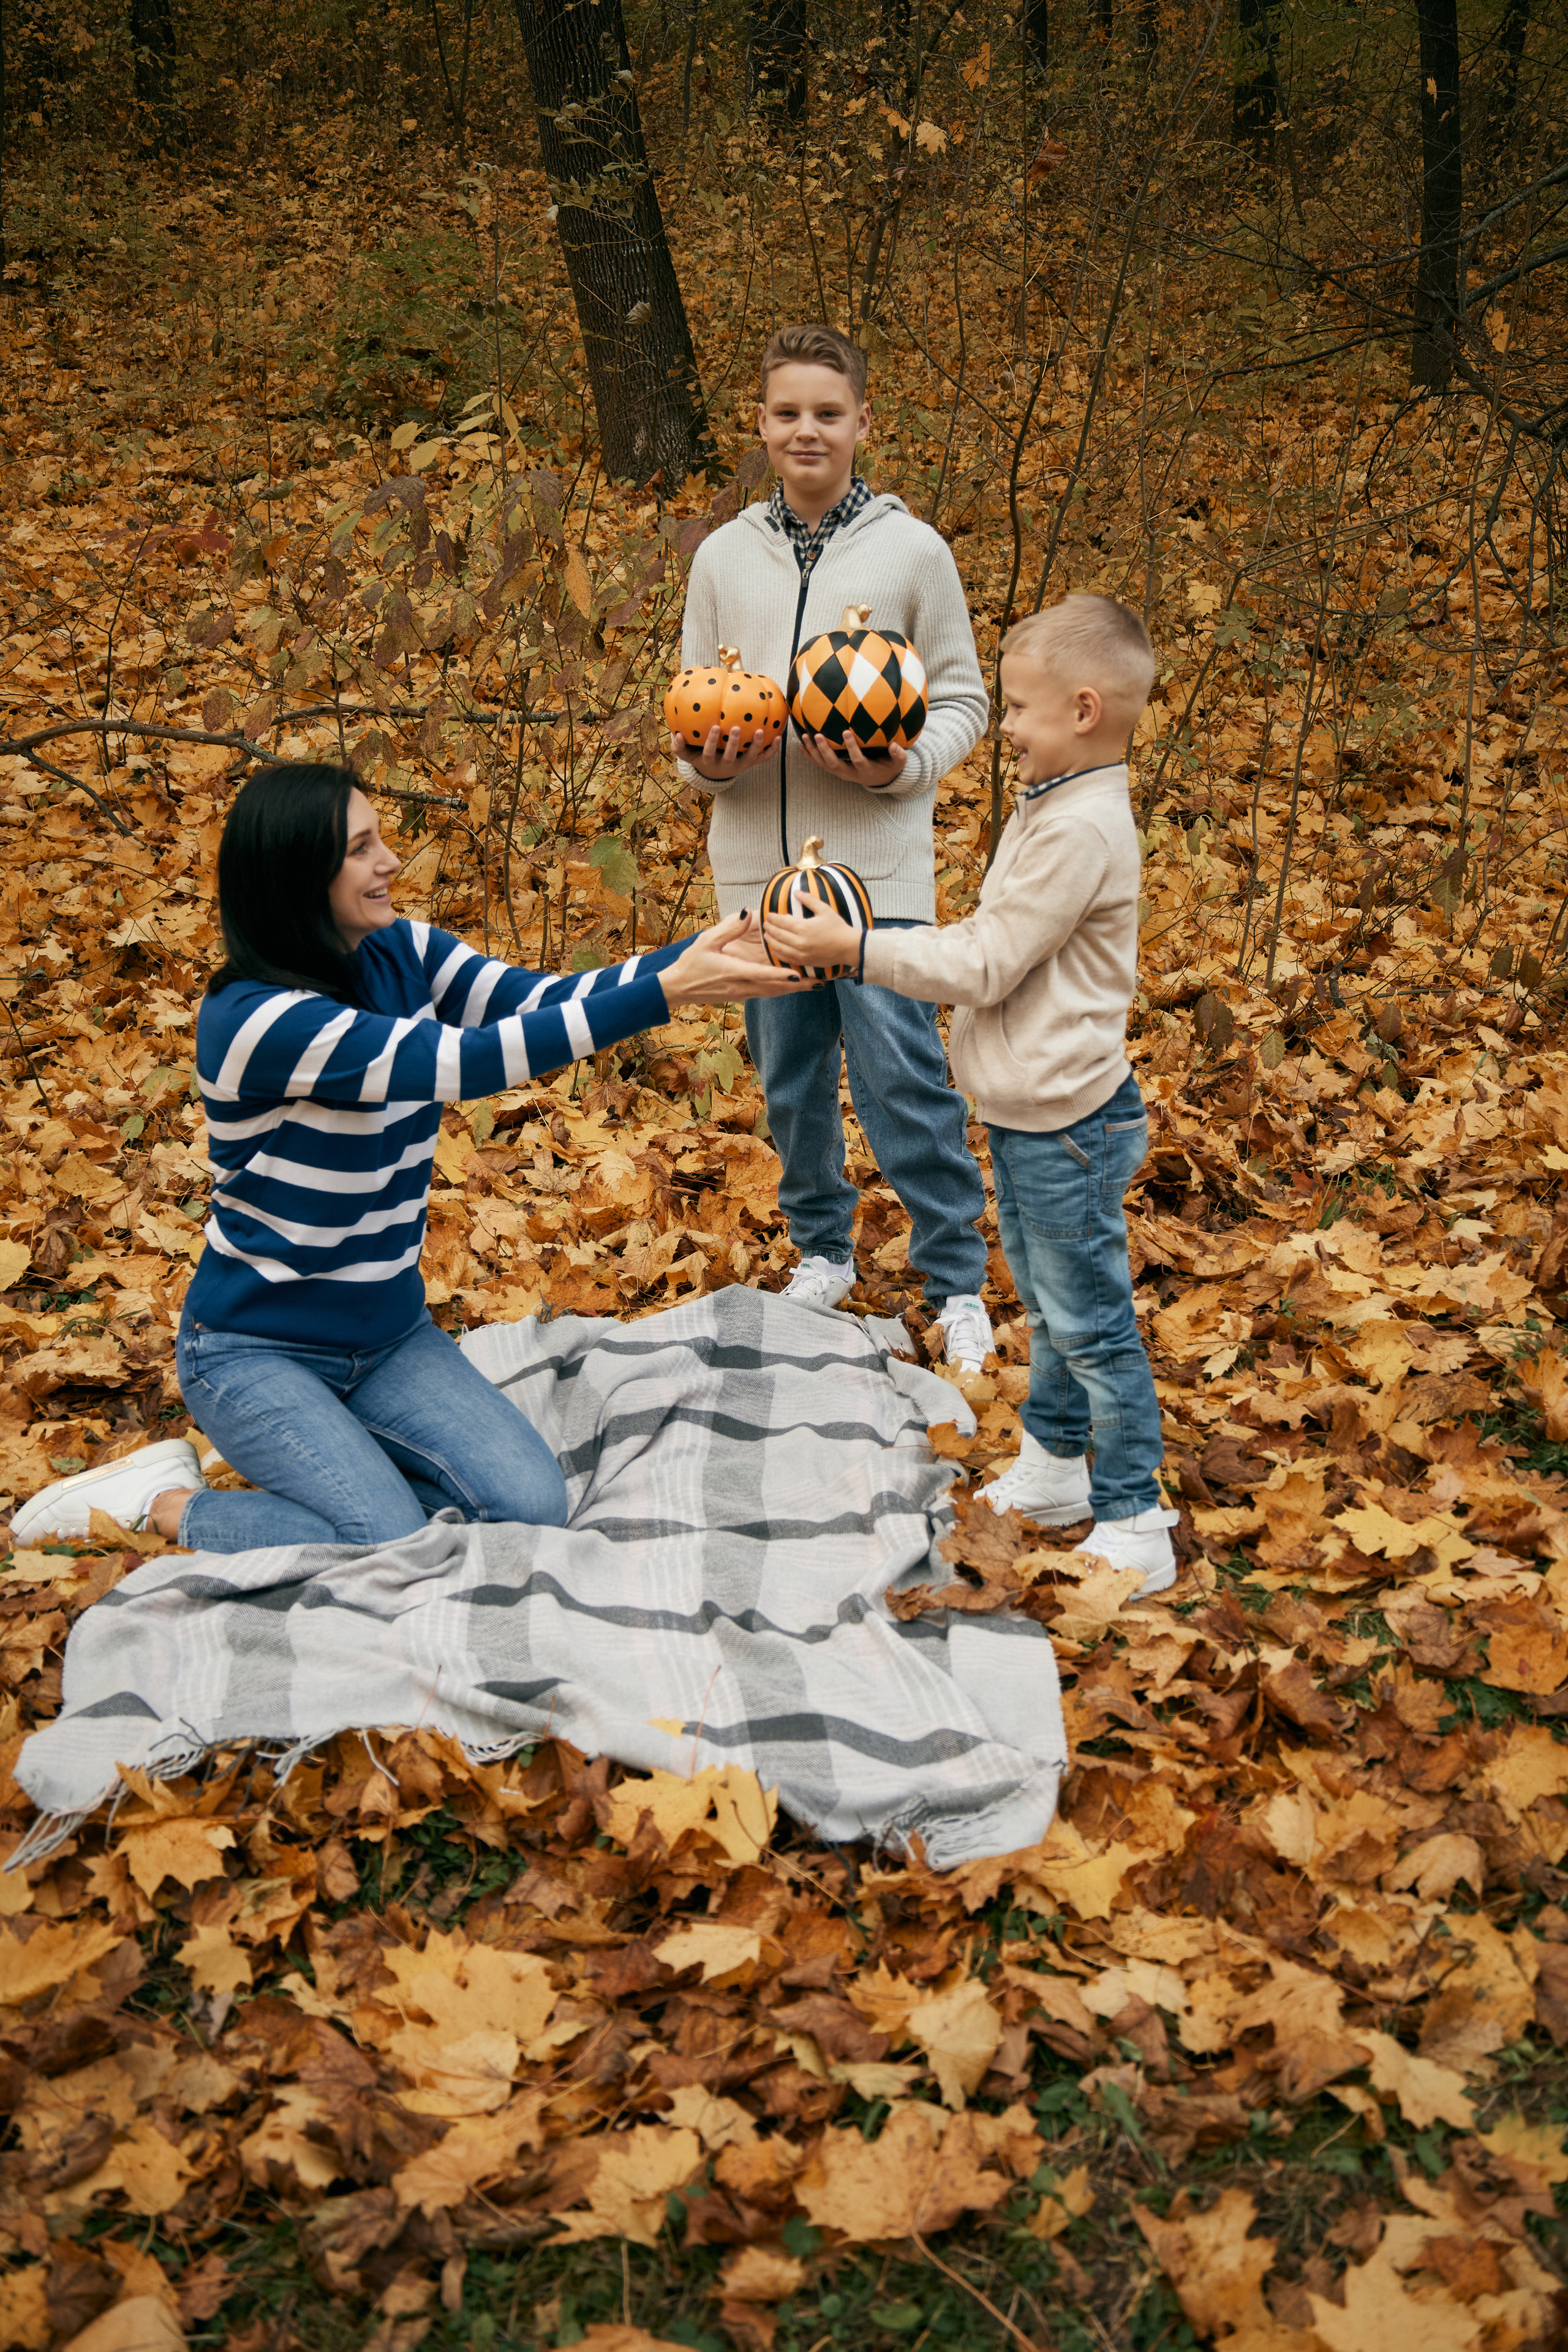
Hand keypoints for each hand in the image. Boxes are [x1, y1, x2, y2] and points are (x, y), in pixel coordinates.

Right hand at [659, 910, 816, 1006]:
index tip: (800, 975)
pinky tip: (792, 984)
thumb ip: (729, 928)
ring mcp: (742, 993)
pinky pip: (766, 992)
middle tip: (819, 981)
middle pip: (775, 988)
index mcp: (733, 972)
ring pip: (773, 992)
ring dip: (793, 989)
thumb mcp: (706, 941)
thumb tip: (749, 913)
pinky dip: (781, 988)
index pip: (762, 975)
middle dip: (798, 986)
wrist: (678, 987)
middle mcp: (741, 987)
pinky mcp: (741, 995)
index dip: (782, 975)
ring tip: (813, 984)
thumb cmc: (691, 963)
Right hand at [671, 724, 781, 784]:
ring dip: (756, 745)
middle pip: (730, 756)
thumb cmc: (701, 758)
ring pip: (750, 758)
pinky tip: (779, 736)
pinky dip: (772, 750)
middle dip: (733, 743)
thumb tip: (677, 735)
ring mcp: (741, 765)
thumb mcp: (689, 755)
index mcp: (711, 761)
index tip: (714, 727)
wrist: (717, 774)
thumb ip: (679, 746)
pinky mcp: (752, 764)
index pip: (709, 752)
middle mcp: (727, 765)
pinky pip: (763, 759)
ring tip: (760, 730)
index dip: (711, 741)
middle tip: (735, 727)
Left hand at [763, 901, 862, 972]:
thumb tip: (796, 891)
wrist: (848, 947)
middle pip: (778, 934)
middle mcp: (799, 942)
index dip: (773, 918)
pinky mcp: (805, 962)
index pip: (781, 922)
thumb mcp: (824, 910)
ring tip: (767, 936)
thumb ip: (809, 900)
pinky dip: (779, 954)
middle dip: (770, 928)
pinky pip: (787, 959)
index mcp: (803, 927)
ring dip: (771, 941)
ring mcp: (801, 954)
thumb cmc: (838, 928)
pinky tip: (775, 950)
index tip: (769, 915)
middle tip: (766, 924)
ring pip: (780, 947)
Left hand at [797, 732, 908, 790]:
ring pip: (824, 765)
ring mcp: (841, 772)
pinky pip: (821, 764)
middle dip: (824, 750)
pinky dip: (811, 756)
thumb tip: (894, 745)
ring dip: (813, 752)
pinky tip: (801, 746)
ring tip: (805, 737)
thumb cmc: (890, 767)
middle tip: (817, 735)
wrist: (882, 779)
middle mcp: (850, 773)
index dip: (851, 747)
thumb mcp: (898, 763)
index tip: (846, 732)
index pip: (857, 759)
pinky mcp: (836, 770)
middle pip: (834, 764)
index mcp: (865, 770)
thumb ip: (898, 754)